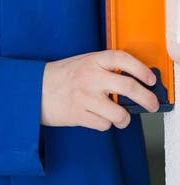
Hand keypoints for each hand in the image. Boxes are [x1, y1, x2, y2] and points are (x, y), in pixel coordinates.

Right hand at [41, 49, 158, 129]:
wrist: (32, 90)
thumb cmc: (60, 77)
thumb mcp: (82, 63)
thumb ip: (104, 69)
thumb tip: (133, 81)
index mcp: (91, 60)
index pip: (121, 59)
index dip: (140, 68)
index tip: (150, 79)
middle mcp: (89, 77)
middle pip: (128, 87)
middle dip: (147, 99)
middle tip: (152, 104)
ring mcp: (85, 97)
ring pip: (120, 113)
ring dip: (123, 118)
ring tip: (119, 116)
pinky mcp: (79, 115)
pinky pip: (104, 125)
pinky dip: (104, 124)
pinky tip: (96, 117)